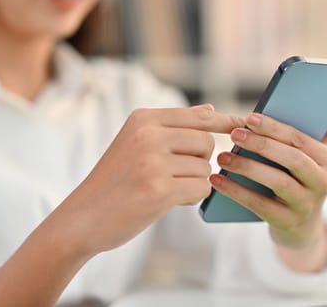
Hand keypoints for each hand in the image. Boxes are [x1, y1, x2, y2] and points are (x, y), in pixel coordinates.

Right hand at [56, 104, 244, 255]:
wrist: (83, 217)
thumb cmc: (115, 182)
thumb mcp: (137, 142)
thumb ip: (174, 126)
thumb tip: (212, 109)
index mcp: (143, 119)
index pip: (198, 116)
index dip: (224, 122)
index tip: (244, 125)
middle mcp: (148, 134)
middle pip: (206, 141)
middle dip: (202, 161)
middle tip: (181, 174)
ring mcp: (152, 161)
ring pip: (205, 167)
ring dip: (195, 182)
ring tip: (169, 189)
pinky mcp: (158, 189)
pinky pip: (201, 188)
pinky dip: (193, 197)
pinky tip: (171, 201)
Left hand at [210, 102, 326, 270]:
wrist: (301, 229)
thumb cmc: (300, 181)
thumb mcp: (313, 159)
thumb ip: (322, 131)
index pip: (300, 139)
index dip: (274, 128)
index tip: (249, 118)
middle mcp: (322, 182)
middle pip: (291, 159)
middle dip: (261, 145)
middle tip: (234, 134)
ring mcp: (306, 204)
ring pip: (277, 181)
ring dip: (246, 167)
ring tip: (222, 157)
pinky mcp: (287, 222)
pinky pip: (259, 205)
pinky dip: (236, 192)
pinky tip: (218, 180)